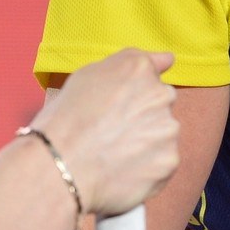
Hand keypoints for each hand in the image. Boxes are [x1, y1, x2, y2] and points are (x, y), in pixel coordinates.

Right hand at [29, 50, 178, 217]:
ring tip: (112, 155)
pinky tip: (120, 171)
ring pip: (162, 136)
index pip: (151, 78)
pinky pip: (161, 165)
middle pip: (160, 106)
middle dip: (142, 118)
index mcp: (139, 69)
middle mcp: (160, 94)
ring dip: (146, 144)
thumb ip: (128, 64)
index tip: (113, 110)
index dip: (130, 96)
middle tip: (109, 133)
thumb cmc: (65, 119)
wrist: (60, 165)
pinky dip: (146, 169)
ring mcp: (168, 129)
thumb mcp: (86, 76)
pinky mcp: (169, 162)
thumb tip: (167, 58)